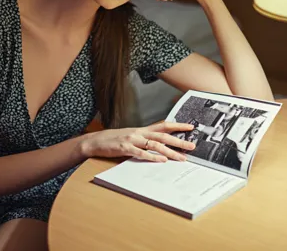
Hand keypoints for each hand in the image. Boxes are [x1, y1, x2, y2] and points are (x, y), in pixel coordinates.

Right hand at [80, 121, 196, 161]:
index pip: (163, 125)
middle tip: (192, 146)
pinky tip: (162, 160)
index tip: (190, 127)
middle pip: (163, 136)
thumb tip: (160, 147)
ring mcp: (132, 140)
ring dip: (170, 151)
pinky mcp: (125, 149)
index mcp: (142, 130)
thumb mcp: (132, 137)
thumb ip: (144, 140)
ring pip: (155, 144)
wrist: (95, 141)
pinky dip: (152, 157)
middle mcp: (139, 133)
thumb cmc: (114, 140)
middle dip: (179, 141)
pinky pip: (141, 153)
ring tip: (181, 157)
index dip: (177, 125)